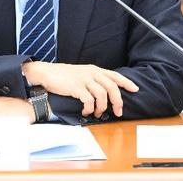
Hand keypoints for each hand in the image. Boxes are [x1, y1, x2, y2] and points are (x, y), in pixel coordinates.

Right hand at [22, 62, 138, 117]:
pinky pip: (89, 100)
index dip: (127, 82)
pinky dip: (89, 109)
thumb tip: (105, 93)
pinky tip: (86, 111)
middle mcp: (92, 73)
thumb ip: (93, 79)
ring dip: (102, 108)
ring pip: (102, 95)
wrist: (47, 73)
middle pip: (112, 87)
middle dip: (118, 101)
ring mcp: (84, 79)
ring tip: (96, 113)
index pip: (115, 76)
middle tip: (118, 112)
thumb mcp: (82, 73)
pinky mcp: (76, 87)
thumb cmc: (64, 76)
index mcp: (95, 70)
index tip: (135, 89)